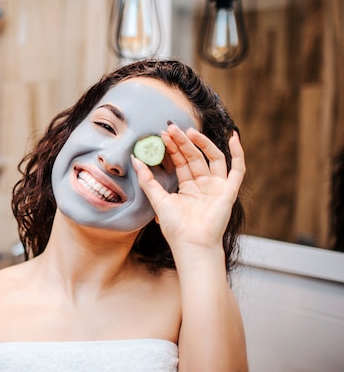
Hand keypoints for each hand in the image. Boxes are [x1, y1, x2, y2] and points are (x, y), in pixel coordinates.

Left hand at [132, 124, 244, 253]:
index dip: (172, 147)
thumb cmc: (175, 227)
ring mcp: (217, 187)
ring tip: (189, 131)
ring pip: (213, 158)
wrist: (191, 243)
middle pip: (194, 157)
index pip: (181, 161)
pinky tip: (233, 137)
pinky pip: (237, 169)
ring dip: (203, 143)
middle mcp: (203, 185)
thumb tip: (135, 159)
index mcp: (187, 188)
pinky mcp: (229, 191)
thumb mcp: (158, 199)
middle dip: (183, 142)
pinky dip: (237, 153)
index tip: (162, 134)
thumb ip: (147, 179)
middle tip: (171, 127)